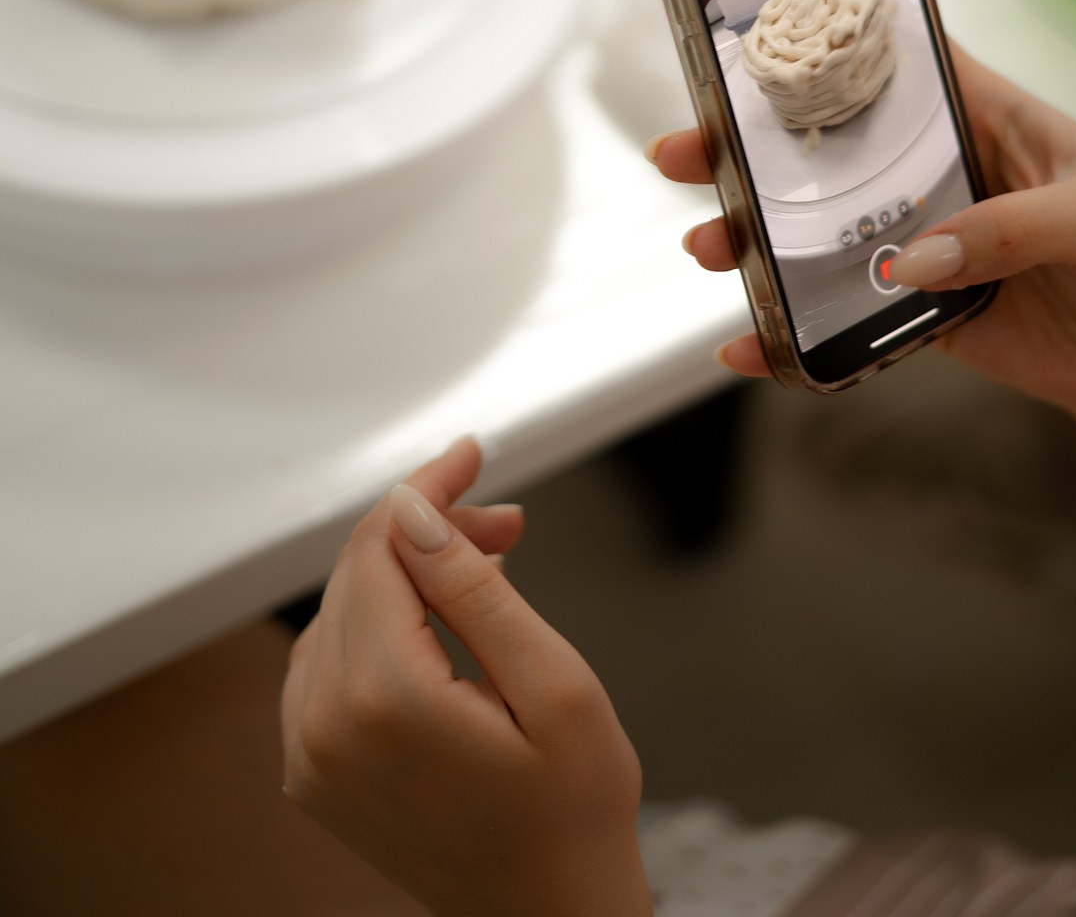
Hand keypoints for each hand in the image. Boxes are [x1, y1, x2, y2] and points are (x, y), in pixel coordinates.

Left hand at [281, 438, 650, 916]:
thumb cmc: (572, 814)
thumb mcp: (555, 684)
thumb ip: (476, 589)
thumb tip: (415, 512)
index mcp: (385, 701)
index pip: (382, 545)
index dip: (429, 489)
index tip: (471, 455)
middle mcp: (326, 728)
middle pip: (358, 571)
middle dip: (429, 529)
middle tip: (507, 524)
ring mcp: (310, 756)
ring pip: (341, 608)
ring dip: (408, 573)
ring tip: (488, 568)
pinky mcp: (312, 772)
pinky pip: (328, 660)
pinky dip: (380, 622)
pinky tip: (439, 621)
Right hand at [650, 46, 1075, 432]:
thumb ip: (1011, 229)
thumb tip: (916, 260)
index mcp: (979, 114)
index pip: (893, 61)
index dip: (823, 44)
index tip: (747, 42)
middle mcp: (937, 170)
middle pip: (827, 147)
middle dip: (747, 147)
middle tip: (682, 152)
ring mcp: (921, 241)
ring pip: (818, 232)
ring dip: (755, 239)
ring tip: (709, 248)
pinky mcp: (919, 312)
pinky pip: (844, 319)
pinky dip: (792, 336)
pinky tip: (749, 346)